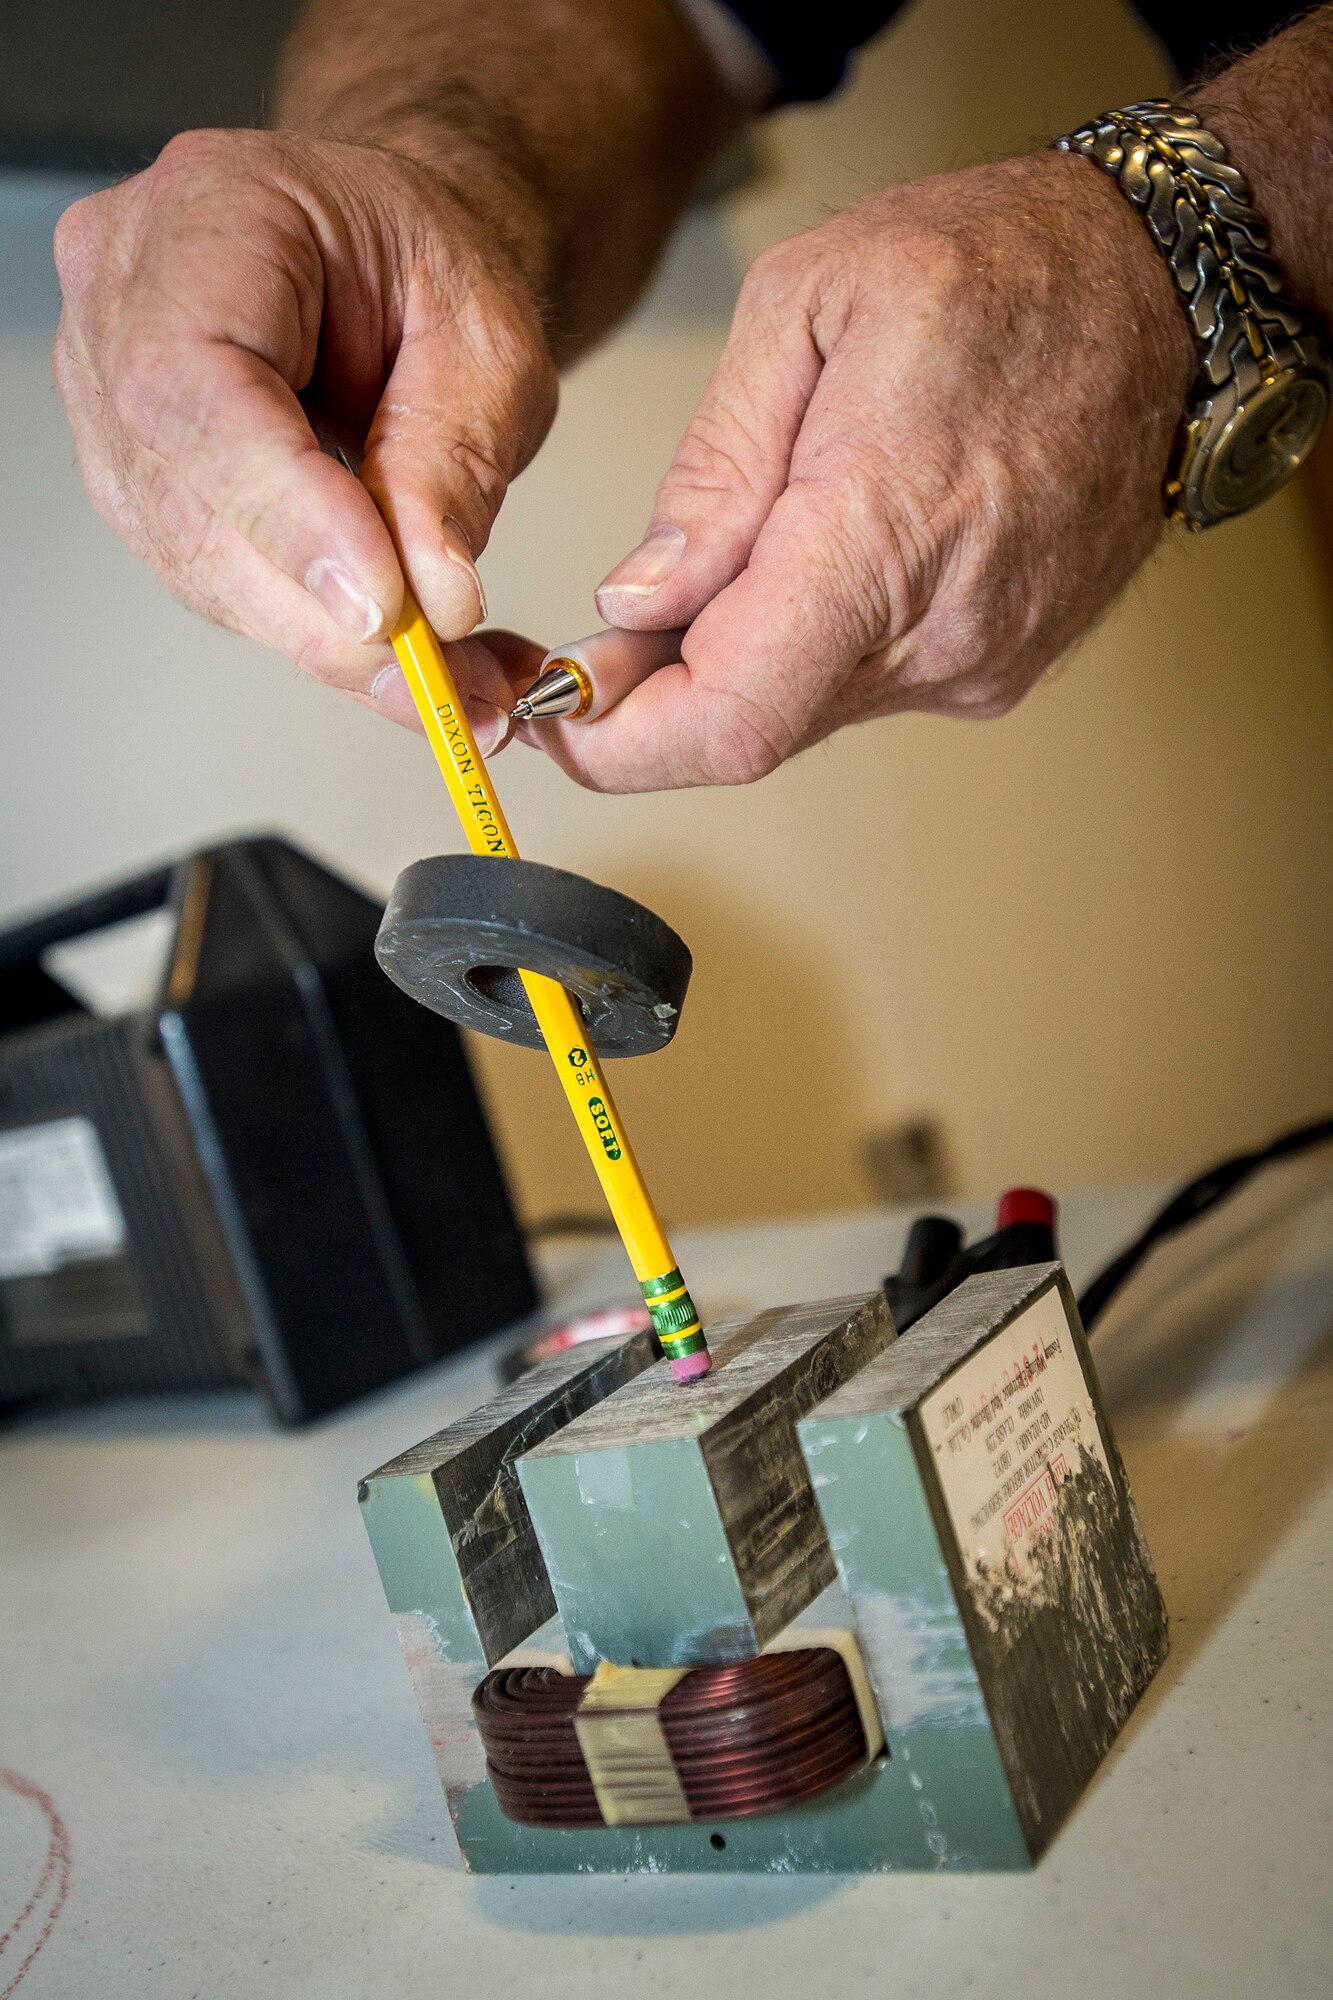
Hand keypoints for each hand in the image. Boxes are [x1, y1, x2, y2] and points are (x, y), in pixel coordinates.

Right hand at [53, 129, 556, 745]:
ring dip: (329, 641)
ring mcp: (113, 393)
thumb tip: (432, 599)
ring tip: (451, 682)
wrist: (396, 258)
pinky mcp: (144, 478)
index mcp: (210, 213)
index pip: (195, 387)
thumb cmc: (431, 264)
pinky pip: (217, 581)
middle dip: (323, 612)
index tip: (380, 607)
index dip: (284, 515)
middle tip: (442, 680)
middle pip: (187, 495)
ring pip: (199, 562)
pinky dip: (319, 632)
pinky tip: (403, 656)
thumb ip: (456, 462)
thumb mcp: (488, 344)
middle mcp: (126, 299)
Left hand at [530, 151, 1195, 791]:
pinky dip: (807, 648)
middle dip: (656, 697)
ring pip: (804, 711)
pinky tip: (810, 564)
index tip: (556, 720)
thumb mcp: (804, 307)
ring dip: (734, 665)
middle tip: (607, 635)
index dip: (621, 746)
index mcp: (885, 532)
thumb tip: (638, 604)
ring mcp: (982, 661)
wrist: (1160, 292)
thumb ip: (709, 477)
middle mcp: (944, 629)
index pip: (729, 718)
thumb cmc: (998, 268)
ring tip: (728, 560)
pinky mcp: (998, 666)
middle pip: (753, 726)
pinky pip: (865, 687)